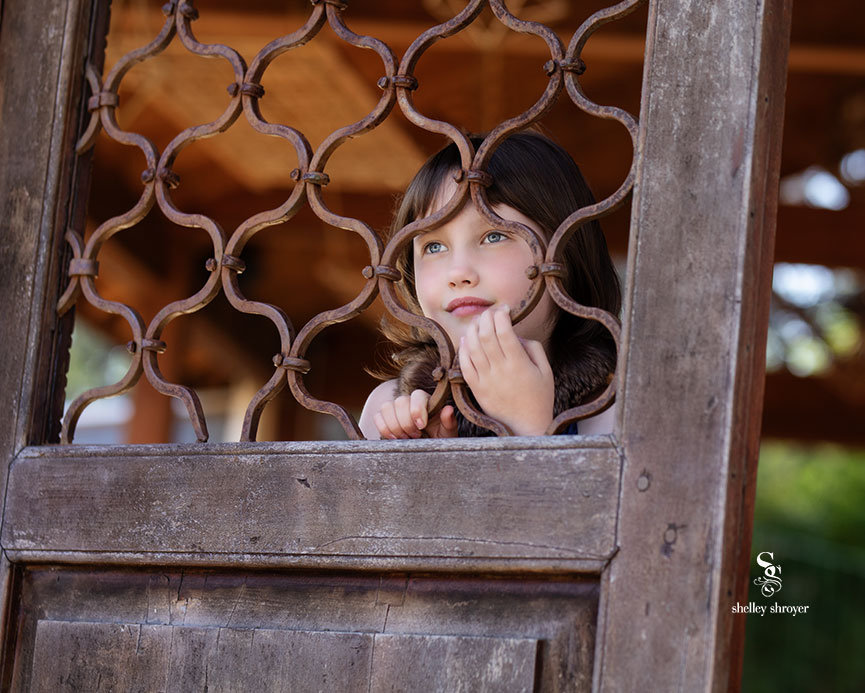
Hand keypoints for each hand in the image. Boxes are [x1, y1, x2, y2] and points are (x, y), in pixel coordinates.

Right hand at [374, 389, 457, 438]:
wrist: (427, 449)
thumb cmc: (439, 439)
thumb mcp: (447, 433)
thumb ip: (449, 422)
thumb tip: (449, 409)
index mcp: (426, 401)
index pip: (417, 395)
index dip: (417, 410)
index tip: (422, 426)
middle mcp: (409, 401)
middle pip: (400, 402)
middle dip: (406, 422)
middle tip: (415, 436)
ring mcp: (395, 409)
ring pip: (386, 407)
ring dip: (394, 426)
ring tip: (405, 438)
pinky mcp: (385, 418)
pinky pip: (377, 417)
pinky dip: (384, 428)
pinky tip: (394, 438)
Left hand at [458, 305, 553, 435]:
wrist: (525, 427)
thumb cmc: (539, 398)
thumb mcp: (546, 371)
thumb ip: (533, 348)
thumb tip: (515, 334)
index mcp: (519, 365)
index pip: (505, 332)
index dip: (502, 315)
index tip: (504, 309)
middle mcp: (500, 371)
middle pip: (486, 336)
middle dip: (486, 318)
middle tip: (490, 312)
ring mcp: (486, 380)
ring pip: (473, 347)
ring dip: (473, 330)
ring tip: (478, 322)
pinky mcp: (476, 389)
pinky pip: (464, 365)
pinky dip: (463, 349)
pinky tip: (467, 339)